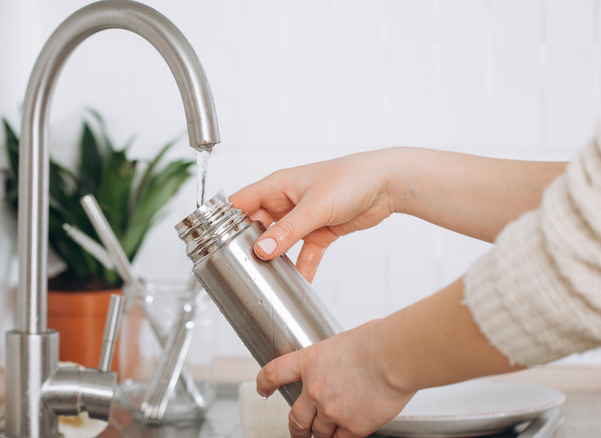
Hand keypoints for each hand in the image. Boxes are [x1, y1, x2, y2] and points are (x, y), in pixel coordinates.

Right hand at [230, 149, 397, 281]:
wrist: (388, 184)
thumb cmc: (351, 179)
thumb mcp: (315, 207)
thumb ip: (287, 231)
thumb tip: (261, 250)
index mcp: (277, 186)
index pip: (240, 203)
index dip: (224, 221)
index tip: (212, 243)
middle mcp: (286, 201)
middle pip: (257, 226)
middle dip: (248, 246)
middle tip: (239, 268)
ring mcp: (303, 217)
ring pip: (279, 242)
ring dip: (274, 259)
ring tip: (264, 279)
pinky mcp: (321, 231)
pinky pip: (304, 253)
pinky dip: (302, 267)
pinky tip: (299, 284)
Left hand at [256, 319, 414, 437]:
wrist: (394, 357)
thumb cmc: (378, 342)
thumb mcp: (343, 343)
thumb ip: (333, 360)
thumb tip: (340, 367)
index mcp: (309, 362)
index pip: (275, 374)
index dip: (264, 384)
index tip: (263, 389)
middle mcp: (314, 389)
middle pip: (295, 418)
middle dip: (296, 428)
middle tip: (299, 431)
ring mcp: (331, 410)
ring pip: (318, 433)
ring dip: (321, 435)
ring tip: (327, 434)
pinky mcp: (353, 427)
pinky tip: (347, 433)